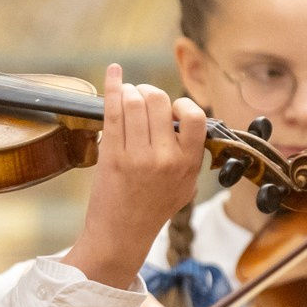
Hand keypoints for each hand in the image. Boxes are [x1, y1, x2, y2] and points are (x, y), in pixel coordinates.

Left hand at [66, 66, 207, 288]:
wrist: (121, 234)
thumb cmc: (153, 208)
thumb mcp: (185, 187)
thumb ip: (190, 155)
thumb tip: (186, 120)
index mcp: (188, 164)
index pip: (195, 117)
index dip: (181, 105)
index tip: (170, 110)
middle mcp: (165, 158)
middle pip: (159, 100)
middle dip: (148, 92)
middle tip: (140, 98)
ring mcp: (137, 156)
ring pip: (134, 101)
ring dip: (129, 91)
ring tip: (126, 98)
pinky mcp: (112, 155)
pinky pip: (112, 110)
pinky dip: (112, 86)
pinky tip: (113, 72)